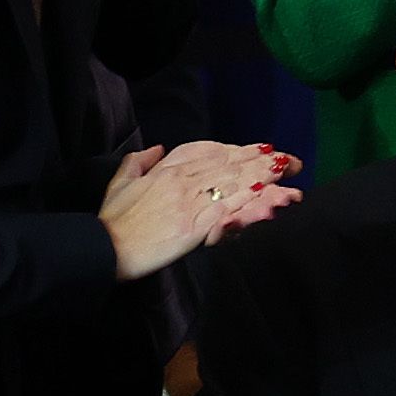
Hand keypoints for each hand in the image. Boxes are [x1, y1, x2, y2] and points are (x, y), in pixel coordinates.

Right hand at [99, 141, 303, 280]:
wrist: (105, 248)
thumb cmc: (113, 220)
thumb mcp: (120, 182)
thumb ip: (139, 161)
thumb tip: (156, 147)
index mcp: (166, 170)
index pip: (212, 155)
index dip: (242, 151)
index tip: (265, 150)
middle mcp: (181, 182)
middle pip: (229, 167)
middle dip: (262, 163)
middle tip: (290, 161)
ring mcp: (188, 203)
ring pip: (232, 184)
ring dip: (263, 178)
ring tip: (287, 173)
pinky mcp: (193, 226)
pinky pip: (226, 210)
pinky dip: (248, 201)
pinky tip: (267, 195)